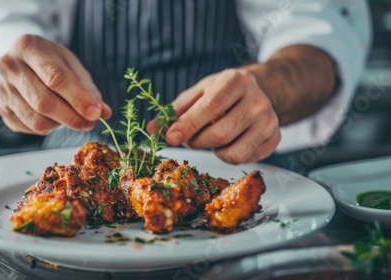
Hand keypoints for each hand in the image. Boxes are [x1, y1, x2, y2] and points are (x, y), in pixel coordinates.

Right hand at [0, 35, 110, 134]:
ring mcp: (2, 89)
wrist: (21, 60)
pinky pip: (29, 128)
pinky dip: (48, 127)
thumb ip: (88, 88)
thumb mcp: (71, 65)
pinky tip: (54, 117)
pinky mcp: (2, 108)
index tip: (95, 112)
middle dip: (72, 117)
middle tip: (90, 122)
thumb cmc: (50, 61)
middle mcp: (9, 67)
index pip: (55, 77)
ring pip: (36, 119)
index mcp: (28, 47)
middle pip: (43, 102)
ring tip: (73, 118)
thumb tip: (103, 112)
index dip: (77, 98)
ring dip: (61, 124)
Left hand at [159, 69, 280, 163]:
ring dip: (213, 151)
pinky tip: (228, 141)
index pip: (210, 108)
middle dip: (196, 142)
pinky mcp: (275, 139)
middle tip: (189, 138)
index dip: (187, 126)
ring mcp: (270, 121)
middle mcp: (258, 100)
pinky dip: (228, 155)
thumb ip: (175, 111)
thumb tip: (152, 129)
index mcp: (237, 81)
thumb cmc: (222, 93)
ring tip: (212, 137)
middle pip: (220, 135)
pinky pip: (244, 160)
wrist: (258, 93)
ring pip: (232, 153)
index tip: (170, 137)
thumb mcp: (198, 93)